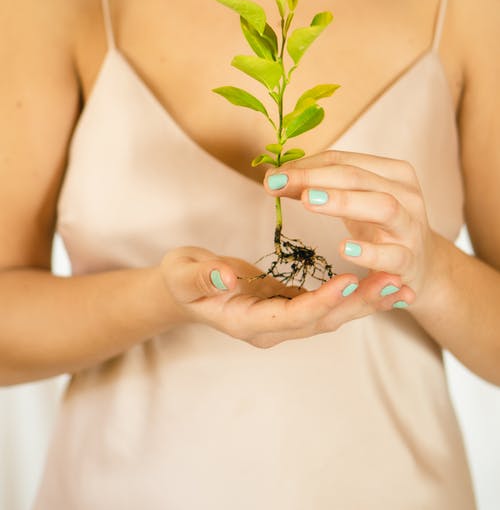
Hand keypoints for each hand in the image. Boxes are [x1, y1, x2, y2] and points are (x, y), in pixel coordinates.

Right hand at [159, 245, 412, 347]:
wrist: (182, 291)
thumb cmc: (181, 281)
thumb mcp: (184, 276)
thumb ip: (204, 278)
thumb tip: (226, 279)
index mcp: (247, 322)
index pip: (291, 316)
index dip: (321, 301)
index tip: (349, 280)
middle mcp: (272, 328)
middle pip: (323, 321)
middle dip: (359, 304)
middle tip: (394, 282)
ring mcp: (284, 320)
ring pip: (332, 316)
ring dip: (366, 302)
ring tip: (400, 283)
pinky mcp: (292, 307)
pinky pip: (330, 305)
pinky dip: (357, 296)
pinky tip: (383, 282)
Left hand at [265, 150, 433, 307]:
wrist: (421, 268)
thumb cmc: (380, 228)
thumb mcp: (353, 203)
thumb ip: (318, 187)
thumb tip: (274, 176)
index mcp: (392, 173)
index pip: (343, 161)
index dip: (306, 166)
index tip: (273, 174)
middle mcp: (406, 195)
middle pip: (358, 177)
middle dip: (315, 178)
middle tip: (280, 182)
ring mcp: (411, 227)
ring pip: (382, 206)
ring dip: (343, 201)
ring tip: (308, 200)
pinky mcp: (410, 260)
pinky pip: (392, 254)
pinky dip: (368, 251)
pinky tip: (343, 248)